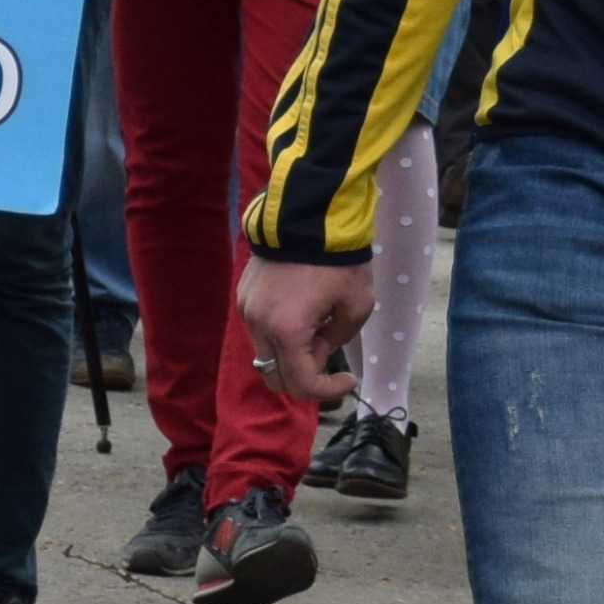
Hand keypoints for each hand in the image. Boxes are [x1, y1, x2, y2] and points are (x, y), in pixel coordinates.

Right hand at [241, 256, 371, 408]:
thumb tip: (321, 346)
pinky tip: (300, 308)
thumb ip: (339, 338)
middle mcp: (258, 324)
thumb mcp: (358, 304)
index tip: (347, 379)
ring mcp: (247, 308)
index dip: (328, 390)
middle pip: (275, 377)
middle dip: (305, 375)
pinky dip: (279, 333)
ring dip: (291, 352)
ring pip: (265, 353)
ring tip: (316, 323)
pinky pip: (259, 328)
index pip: (301, 383)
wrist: (310, 213)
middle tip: (328, 346)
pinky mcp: (244, 294)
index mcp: (287, 330)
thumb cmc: (339, 259)